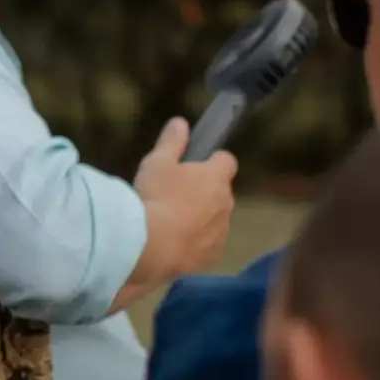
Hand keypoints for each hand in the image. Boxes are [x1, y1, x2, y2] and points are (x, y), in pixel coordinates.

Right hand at [129, 122, 236, 285]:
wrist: (151, 247)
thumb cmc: (156, 197)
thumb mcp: (157, 163)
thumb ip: (171, 142)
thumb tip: (180, 122)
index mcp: (216, 177)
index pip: (227, 161)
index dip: (214, 161)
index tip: (197, 164)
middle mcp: (226, 203)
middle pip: (221, 192)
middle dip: (205, 192)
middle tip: (177, 195)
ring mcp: (221, 232)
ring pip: (216, 220)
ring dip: (201, 219)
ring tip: (172, 223)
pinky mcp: (212, 256)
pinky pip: (208, 244)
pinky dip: (196, 243)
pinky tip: (175, 245)